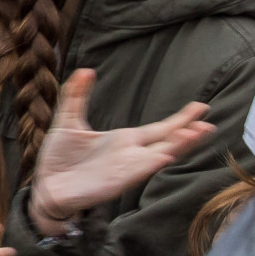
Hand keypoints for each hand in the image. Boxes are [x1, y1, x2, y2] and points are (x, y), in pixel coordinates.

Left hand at [29, 69, 212, 236]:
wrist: (46, 185)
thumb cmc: (61, 158)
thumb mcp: (68, 120)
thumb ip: (77, 96)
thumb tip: (85, 70)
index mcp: (124, 140)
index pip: (159, 129)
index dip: (180, 119)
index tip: (199, 107)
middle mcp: (131, 154)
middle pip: (167, 142)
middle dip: (188, 133)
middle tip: (208, 122)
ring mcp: (126, 168)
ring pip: (159, 155)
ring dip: (177, 146)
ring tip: (195, 133)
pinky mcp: (116, 181)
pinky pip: (138, 171)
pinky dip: (152, 163)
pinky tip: (165, 155)